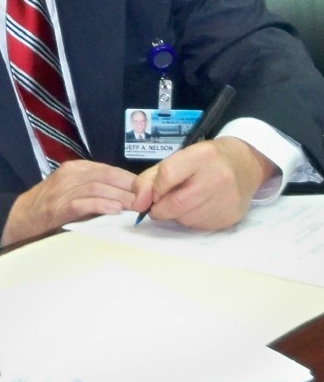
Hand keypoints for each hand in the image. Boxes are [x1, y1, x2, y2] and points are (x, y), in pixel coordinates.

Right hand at [1, 160, 136, 245]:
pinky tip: (114, 210)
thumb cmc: (51, 206)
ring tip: (138, 207)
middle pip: (106, 176)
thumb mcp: (73, 190)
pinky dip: (100, 205)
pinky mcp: (57, 208)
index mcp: (75, 168)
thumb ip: (97, 189)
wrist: (20, 218)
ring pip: (97, 188)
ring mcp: (62, 191)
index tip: (150, 192)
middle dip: (130, 188)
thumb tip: (131, 196)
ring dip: (120, 197)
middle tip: (149, 201)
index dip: (131, 180)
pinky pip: (82, 203)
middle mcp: (69, 175)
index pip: (110, 170)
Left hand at [132, 136, 275, 229]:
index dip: (153, 188)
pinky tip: (197, 208)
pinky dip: (190, 220)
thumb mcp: (177, 159)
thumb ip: (150, 178)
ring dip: (175, 215)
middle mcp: (218, 177)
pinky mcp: (231, 217)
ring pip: (185, 218)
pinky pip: (199, 225)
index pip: (167, 175)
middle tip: (158, 206)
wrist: (244, 166)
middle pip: (175, 202)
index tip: (151, 194)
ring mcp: (227, 199)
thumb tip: (137, 204)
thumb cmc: (204, 162)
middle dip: (159, 208)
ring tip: (182, 202)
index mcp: (202, 156)